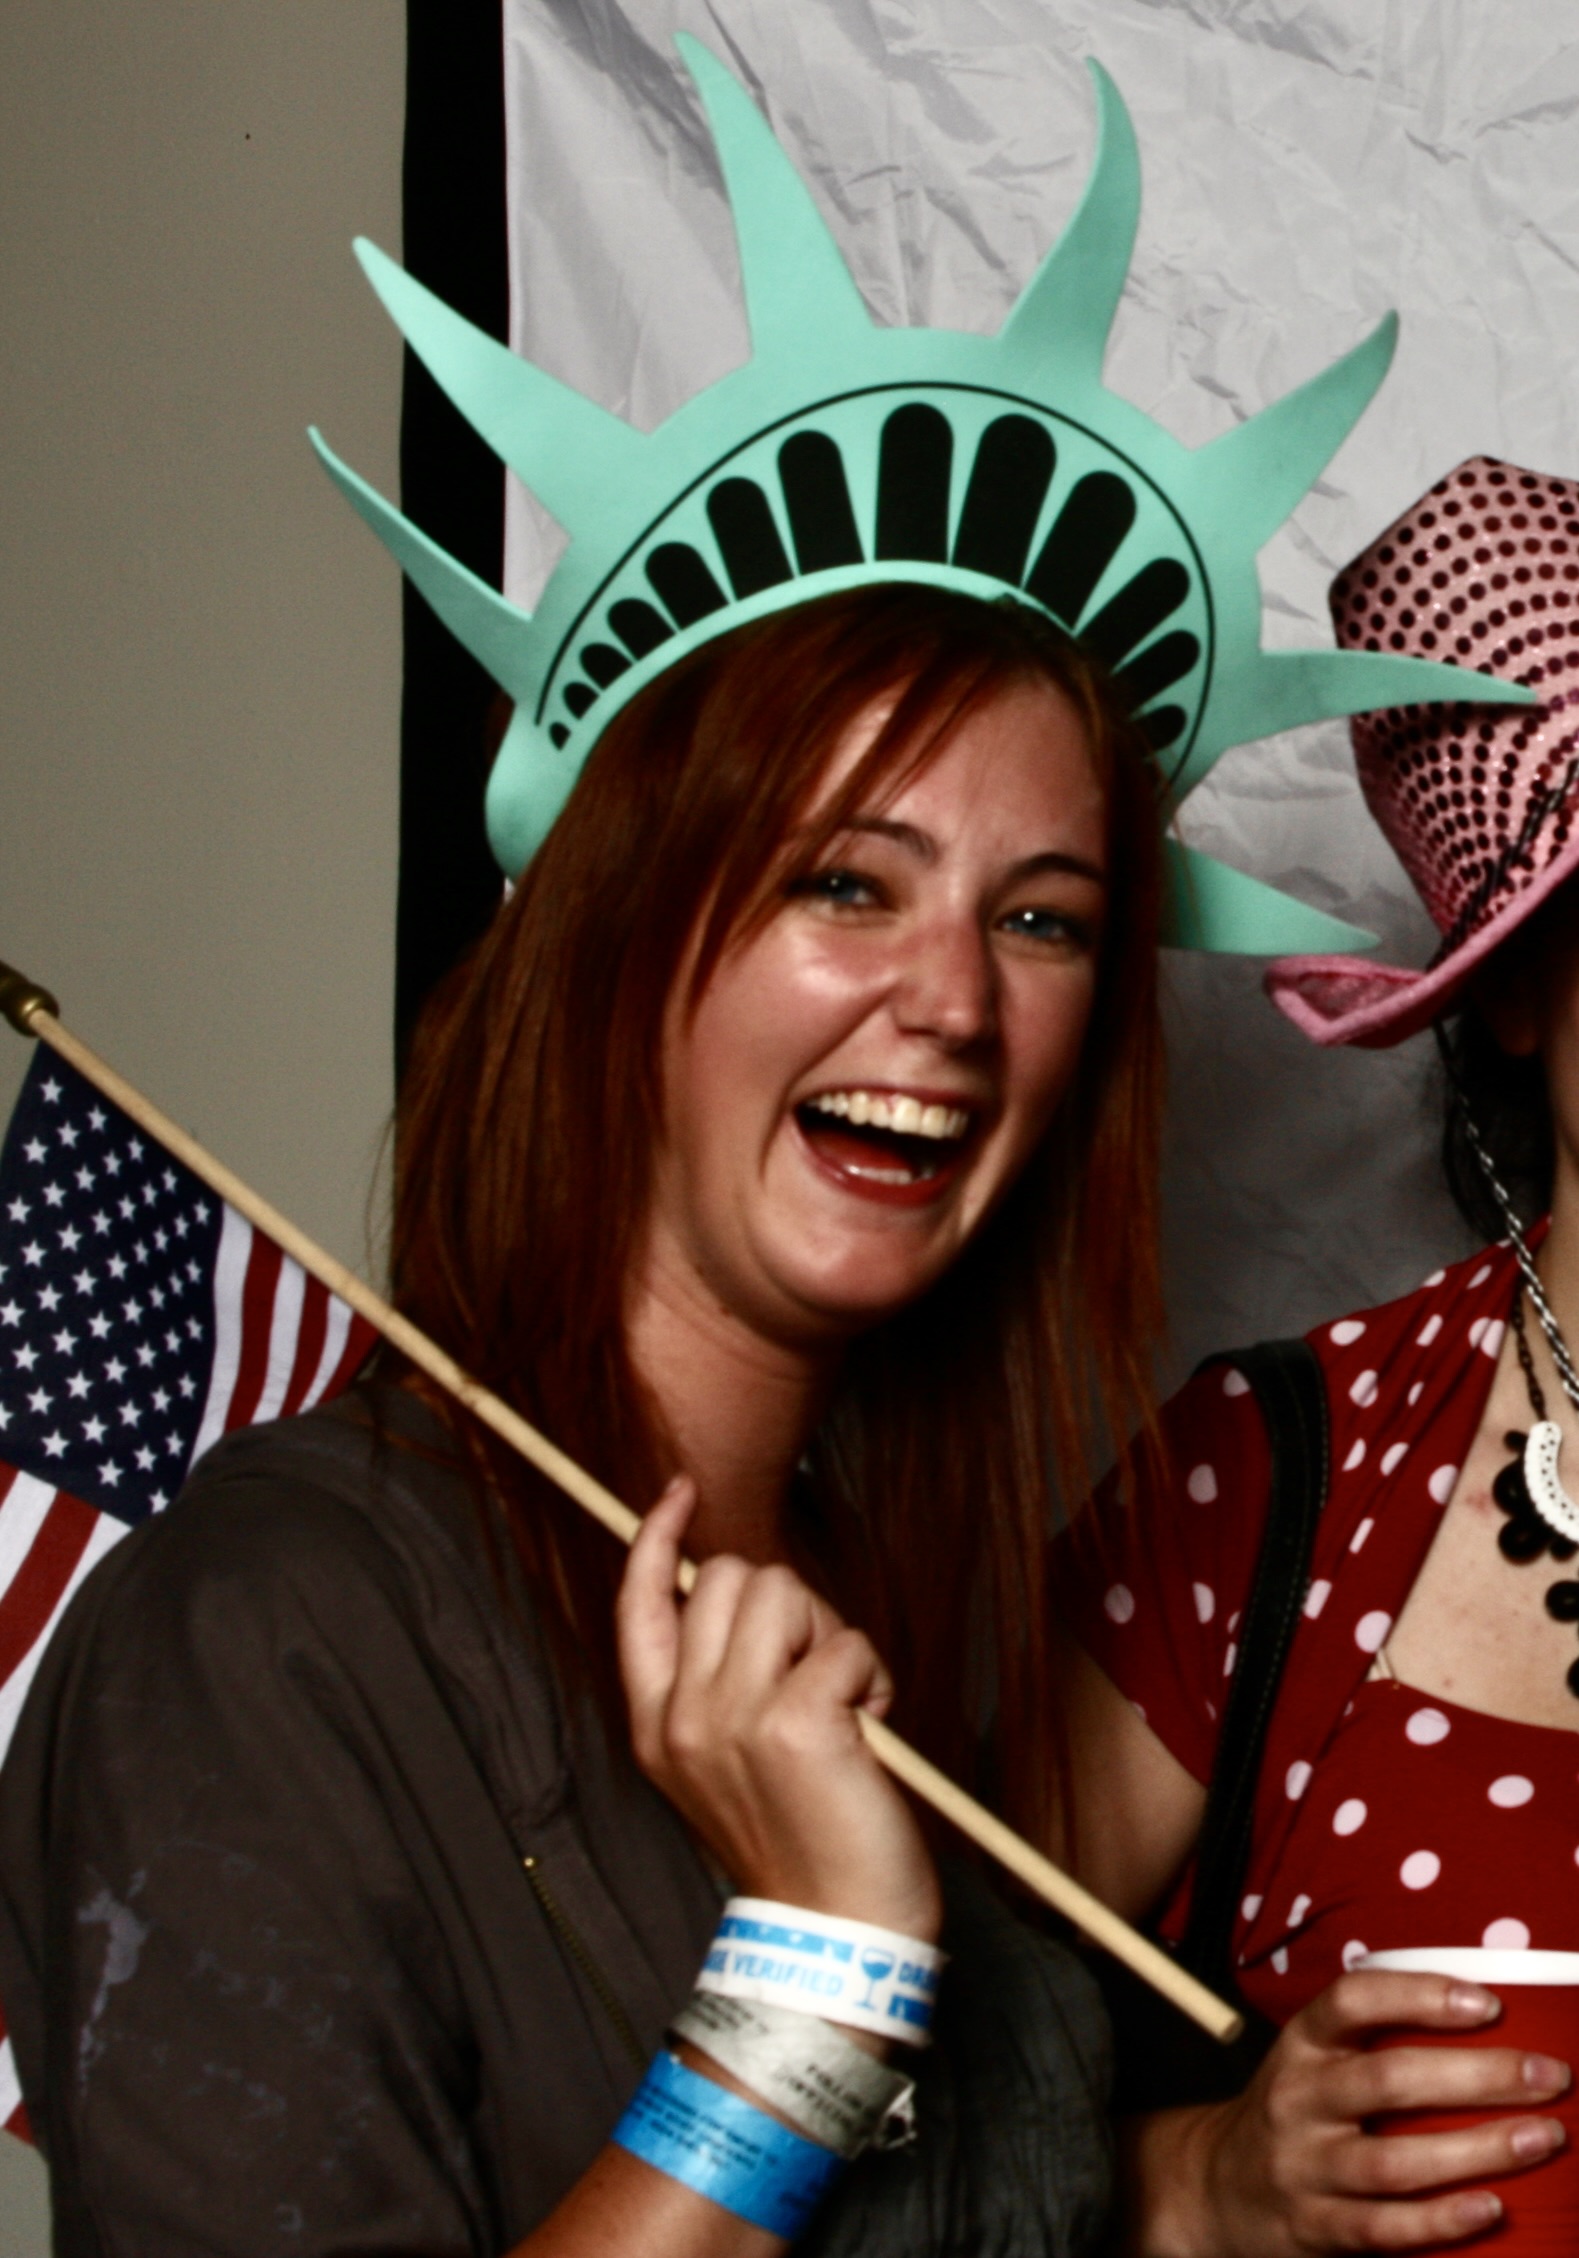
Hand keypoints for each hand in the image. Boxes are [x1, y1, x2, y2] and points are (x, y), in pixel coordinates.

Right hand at [617, 1478, 940, 1943]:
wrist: (838, 1933)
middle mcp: (684, 1718)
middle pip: (731, 1577)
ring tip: (845, 1706)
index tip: (682, 1493)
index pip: (638, 1601)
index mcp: (656, 1726)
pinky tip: (871, 1731)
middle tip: (817, 1679)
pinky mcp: (797, 1721)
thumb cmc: (803, 1837)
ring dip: (832, 1635)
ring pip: (785, 1590)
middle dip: (790, 1607)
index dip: (658, 1535)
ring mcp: (734, 1718)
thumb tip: (748, 1594)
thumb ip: (720, 1682)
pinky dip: (874, 1676)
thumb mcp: (728, 1760)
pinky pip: (847, 1643)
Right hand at [1147, 1969, 1570, 2253]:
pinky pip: (1384, 2228)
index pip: (1352, 2001)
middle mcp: (1297, 2098)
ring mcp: (1303, 2166)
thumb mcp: (1315, 2059)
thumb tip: (1487, 2016)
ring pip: (1393, 2161)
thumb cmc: (1296, 2111)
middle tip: (1550, 2075)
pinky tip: (1491, 2208)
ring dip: (1477, 2150)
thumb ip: (1376, 2040)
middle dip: (1479, 2076)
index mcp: (1302, 2043)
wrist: (1218, 2187)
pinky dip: (1441, 2219)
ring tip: (1542, 2138)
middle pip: (1388, 2080)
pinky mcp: (1314, 2227)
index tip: (1488, 2003)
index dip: (1419, 1996)